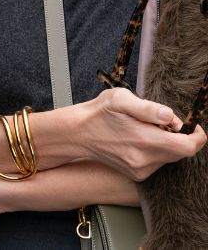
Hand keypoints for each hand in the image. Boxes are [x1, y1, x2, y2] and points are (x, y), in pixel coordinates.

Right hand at [78, 87, 206, 179]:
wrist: (77, 133)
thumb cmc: (98, 113)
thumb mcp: (120, 99)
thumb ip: (148, 108)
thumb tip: (170, 116)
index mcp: (144, 140)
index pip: (187, 147)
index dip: (197, 136)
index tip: (193, 126)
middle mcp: (144, 160)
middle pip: (181, 152)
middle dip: (178, 136)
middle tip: (159, 122)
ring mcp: (140, 170)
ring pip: (170, 157)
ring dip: (166, 144)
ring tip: (145, 130)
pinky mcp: (137, 174)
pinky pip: (159, 163)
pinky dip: (157, 151)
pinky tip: (139, 141)